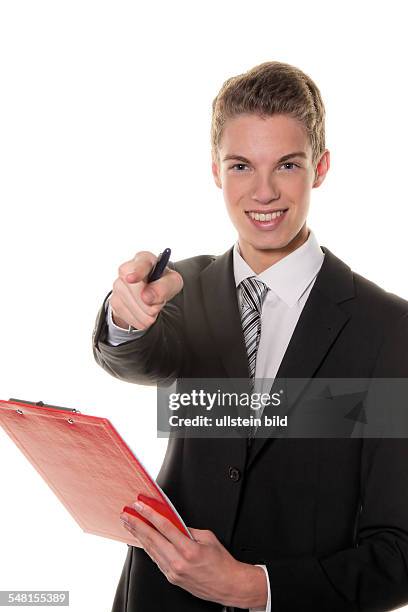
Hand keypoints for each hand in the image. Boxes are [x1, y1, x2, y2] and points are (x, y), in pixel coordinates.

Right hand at [109, 251, 182, 330]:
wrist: (154, 294)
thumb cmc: (163, 283)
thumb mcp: (173, 283)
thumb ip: (164, 287)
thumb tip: (147, 297)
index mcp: (144, 259)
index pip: (138, 262)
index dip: (135, 271)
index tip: (131, 279)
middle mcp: (127, 269)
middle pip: (129, 285)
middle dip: (144, 301)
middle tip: (156, 307)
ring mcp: (118, 285)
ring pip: (124, 301)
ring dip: (142, 312)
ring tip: (153, 312)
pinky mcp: (115, 300)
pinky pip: (123, 313)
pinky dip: (137, 319)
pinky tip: (144, 317)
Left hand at [119, 499, 266, 608]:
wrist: (228, 585)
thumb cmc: (221, 562)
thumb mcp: (208, 538)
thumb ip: (189, 529)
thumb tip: (174, 523)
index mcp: (189, 549)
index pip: (164, 527)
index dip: (150, 515)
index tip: (140, 506)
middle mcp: (178, 562)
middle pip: (152, 539)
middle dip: (137, 524)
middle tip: (127, 515)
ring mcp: (173, 571)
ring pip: (151, 550)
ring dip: (139, 536)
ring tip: (130, 525)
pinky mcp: (172, 577)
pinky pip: (156, 560)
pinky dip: (148, 548)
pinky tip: (143, 540)